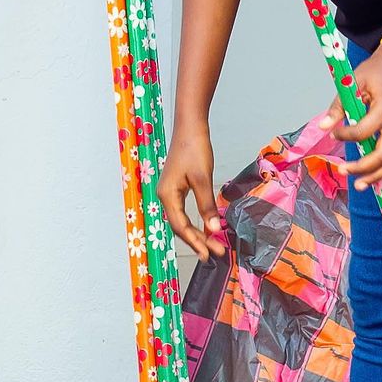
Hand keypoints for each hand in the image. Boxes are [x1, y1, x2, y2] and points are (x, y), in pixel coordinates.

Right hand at [158, 122, 224, 259]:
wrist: (190, 127)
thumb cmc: (194, 148)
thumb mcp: (203, 178)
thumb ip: (206, 205)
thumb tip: (213, 228)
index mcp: (168, 195)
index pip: (180, 226)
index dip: (195, 242)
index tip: (210, 253)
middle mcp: (165, 196)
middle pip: (180, 226)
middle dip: (198, 241)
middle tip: (216, 253)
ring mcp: (169, 192)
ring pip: (182, 220)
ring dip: (197, 233)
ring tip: (213, 244)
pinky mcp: (176, 188)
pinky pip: (183, 211)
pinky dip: (195, 221)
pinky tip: (206, 226)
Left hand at [344, 42, 381, 193]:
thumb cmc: (375, 70)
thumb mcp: (354, 81)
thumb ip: (338, 106)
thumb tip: (323, 128)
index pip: (364, 131)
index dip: (346, 136)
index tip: (334, 135)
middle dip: (364, 167)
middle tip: (343, 170)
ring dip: (378, 177)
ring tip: (360, 186)